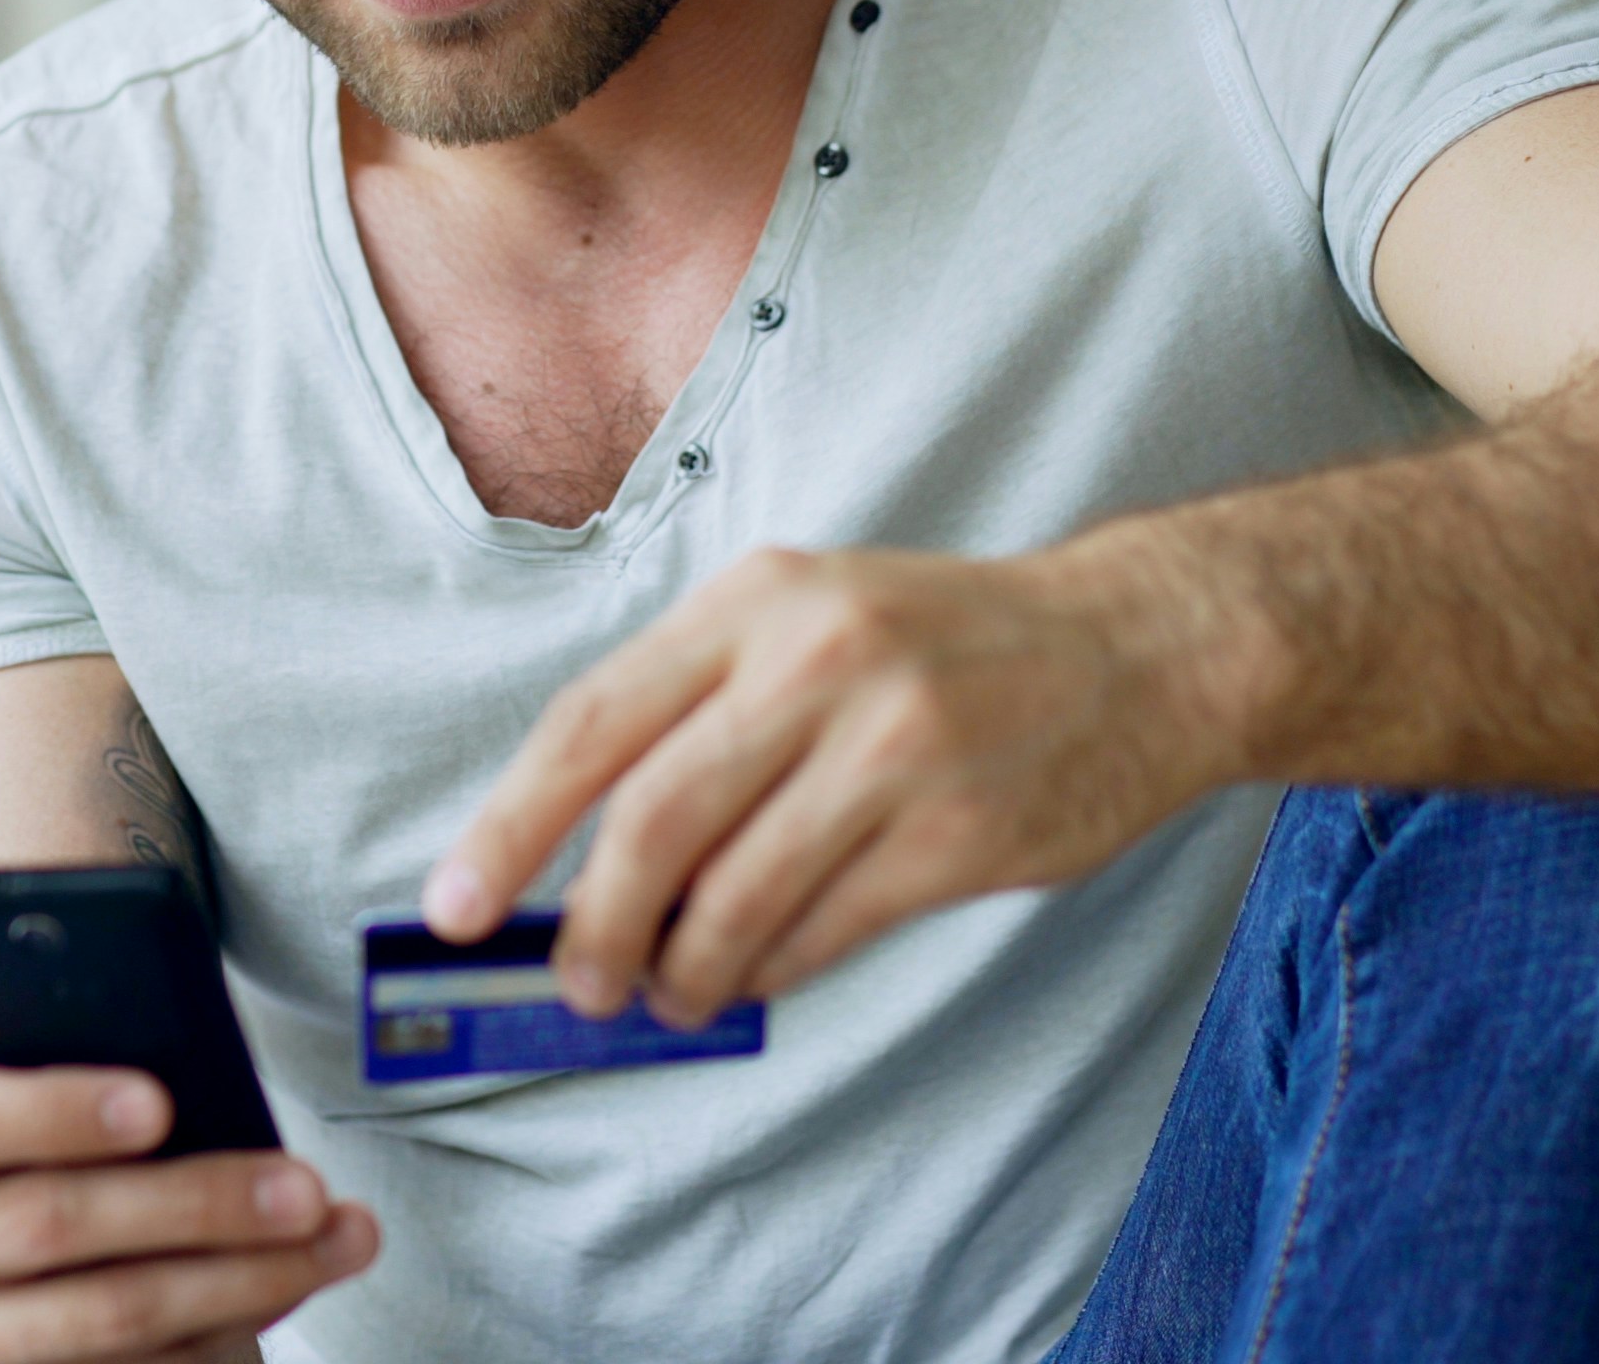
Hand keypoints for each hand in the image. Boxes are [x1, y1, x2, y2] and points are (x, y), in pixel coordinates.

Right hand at [0, 1058, 380, 1363]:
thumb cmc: (11, 1098)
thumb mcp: (9, 1056)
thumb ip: (63, 1036)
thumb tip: (182, 1060)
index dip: (51, 1111)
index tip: (161, 1101)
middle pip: (50, 1226)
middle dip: (197, 1204)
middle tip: (305, 1185)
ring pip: (105, 1319)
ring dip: (241, 1281)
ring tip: (338, 1236)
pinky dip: (216, 1340)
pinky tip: (288, 1293)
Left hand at [422, 543, 1245, 1025]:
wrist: (1140, 647)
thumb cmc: (946, 644)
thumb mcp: (813, 621)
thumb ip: (701, 712)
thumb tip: (578, 848)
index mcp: (759, 601)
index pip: (595, 720)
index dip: (512, 824)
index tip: (458, 904)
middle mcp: (819, 663)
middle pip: (651, 820)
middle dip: (590, 924)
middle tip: (572, 983)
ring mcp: (894, 751)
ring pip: (733, 895)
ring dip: (678, 970)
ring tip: (664, 996)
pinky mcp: (957, 838)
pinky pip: (820, 932)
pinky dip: (763, 973)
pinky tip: (745, 982)